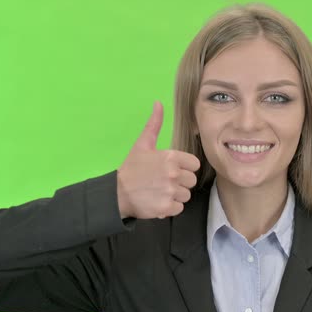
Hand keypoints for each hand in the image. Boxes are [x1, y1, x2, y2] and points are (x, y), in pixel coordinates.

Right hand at [116, 101, 200, 218]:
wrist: (116, 193)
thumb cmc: (131, 168)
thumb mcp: (142, 144)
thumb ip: (154, 124)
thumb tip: (158, 103)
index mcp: (171, 157)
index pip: (194, 165)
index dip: (185, 168)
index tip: (172, 170)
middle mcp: (173, 174)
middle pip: (191, 181)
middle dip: (180, 182)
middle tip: (163, 181)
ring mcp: (170, 191)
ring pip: (186, 195)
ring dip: (176, 195)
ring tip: (160, 191)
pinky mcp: (166, 207)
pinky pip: (179, 208)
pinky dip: (170, 207)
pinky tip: (158, 201)